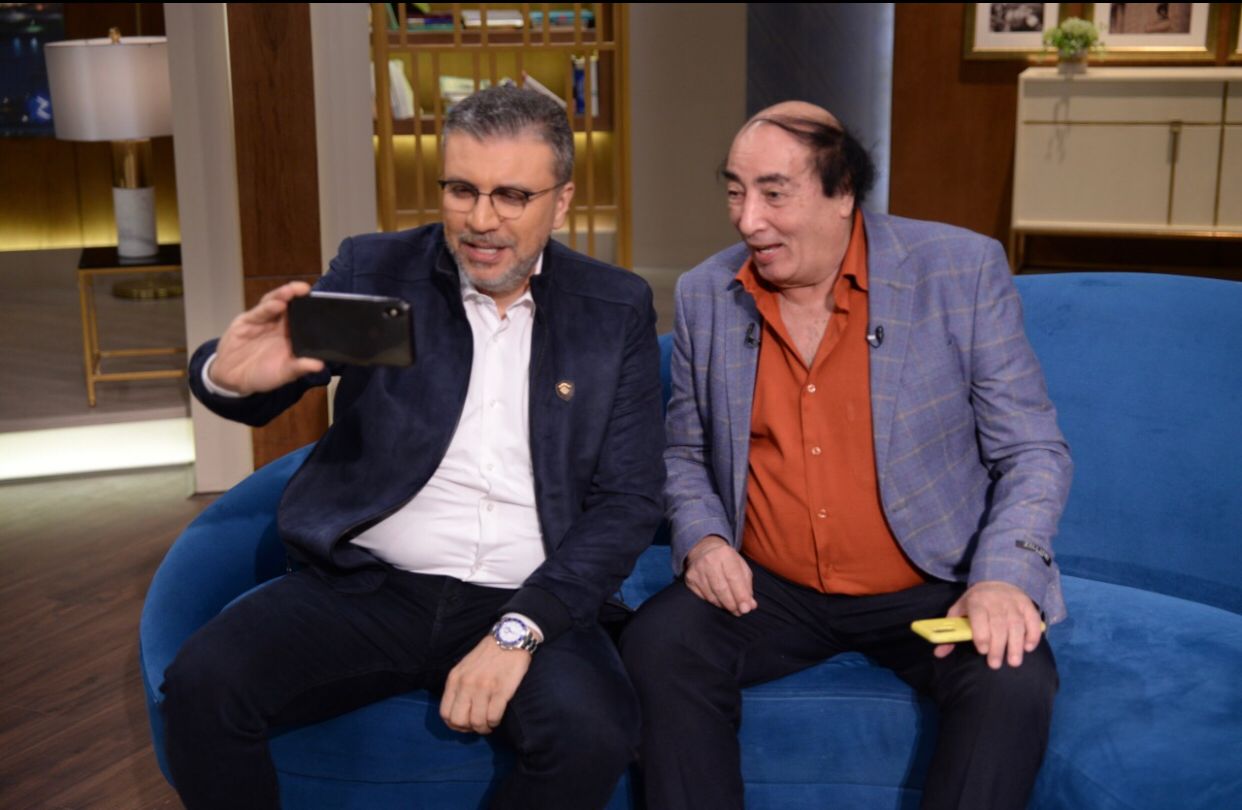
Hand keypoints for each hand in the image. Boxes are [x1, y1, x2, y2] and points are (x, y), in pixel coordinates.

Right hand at [209, 281, 324, 394]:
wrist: (231, 378)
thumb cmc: (261, 375)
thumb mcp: (283, 374)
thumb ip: (299, 367)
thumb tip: (319, 365)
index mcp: (292, 336)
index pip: (304, 318)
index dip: (311, 309)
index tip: (322, 303)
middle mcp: (279, 325)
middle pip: (290, 306)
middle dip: (297, 295)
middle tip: (306, 289)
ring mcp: (264, 321)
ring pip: (275, 303)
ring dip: (283, 295)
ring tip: (293, 290)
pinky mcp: (247, 321)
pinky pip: (259, 312)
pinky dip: (268, 307)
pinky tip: (277, 303)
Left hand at [440, 635, 531, 734]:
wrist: (510, 639)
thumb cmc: (488, 655)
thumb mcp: (464, 667)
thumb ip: (458, 686)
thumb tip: (459, 711)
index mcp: (454, 679)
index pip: (445, 713)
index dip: (454, 725)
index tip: (464, 725)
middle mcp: (466, 684)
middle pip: (458, 721)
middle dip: (468, 729)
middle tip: (477, 725)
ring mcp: (483, 687)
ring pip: (477, 722)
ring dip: (484, 728)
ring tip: (489, 724)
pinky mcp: (501, 690)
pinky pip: (493, 717)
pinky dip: (495, 722)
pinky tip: (497, 718)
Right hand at [684, 535, 756, 616]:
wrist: (705, 549)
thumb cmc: (727, 560)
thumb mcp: (741, 567)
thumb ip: (747, 587)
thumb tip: (750, 606)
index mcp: (725, 554)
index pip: (733, 578)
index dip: (740, 596)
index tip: (746, 609)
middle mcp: (709, 560)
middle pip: (721, 589)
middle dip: (732, 604)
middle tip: (739, 612)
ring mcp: (697, 570)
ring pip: (711, 596)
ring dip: (723, 605)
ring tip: (731, 607)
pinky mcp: (690, 578)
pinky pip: (703, 597)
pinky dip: (714, 602)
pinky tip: (719, 600)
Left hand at [934, 581, 1042, 668]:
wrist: (997, 579)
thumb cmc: (975, 601)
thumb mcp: (959, 611)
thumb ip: (950, 633)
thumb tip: (938, 653)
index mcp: (976, 602)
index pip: (979, 618)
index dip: (981, 635)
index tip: (981, 650)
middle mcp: (996, 602)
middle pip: (998, 625)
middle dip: (997, 646)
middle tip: (995, 664)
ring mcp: (1013, 603)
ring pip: (1016, 625)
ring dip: (1015, 645)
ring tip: (1014, 662)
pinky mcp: (1027, 605)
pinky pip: (1032, 621)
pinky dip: (1032, 635)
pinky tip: (1028, 648)